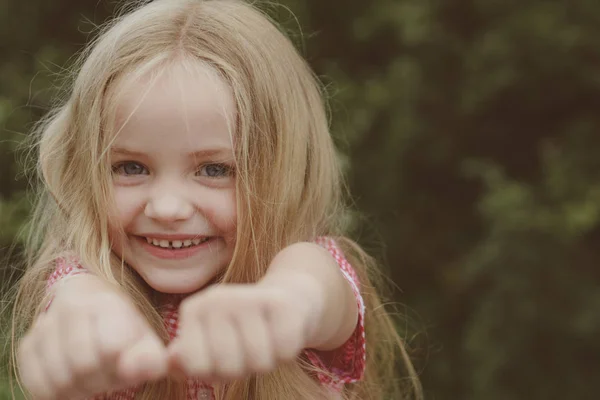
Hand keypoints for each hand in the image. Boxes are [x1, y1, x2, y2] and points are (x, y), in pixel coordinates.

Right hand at [18, 276, 167, 399]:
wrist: (92, 311)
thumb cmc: (125, 332)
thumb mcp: (145, 341)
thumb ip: (150, 357)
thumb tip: (141, 369)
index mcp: (106, 302)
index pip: (110, 348)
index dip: (120, 366)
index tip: (125, 362)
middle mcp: (71, 306)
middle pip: (83, 367)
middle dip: (100, 380)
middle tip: (108, 374)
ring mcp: (44, 324)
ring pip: (59, 380)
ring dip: (80, 389)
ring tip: (93, 377)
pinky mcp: (27, 344)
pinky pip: (38, 385)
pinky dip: (58, 392)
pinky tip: (74, 381)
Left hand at [167, 283, 317, 381]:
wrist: (288, 300)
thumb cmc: (242, 331)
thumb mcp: (209, 345)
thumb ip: (186, 358)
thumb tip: (172, 360)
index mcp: (193, 309)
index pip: (196, 367)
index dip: (214, 373)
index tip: (222, 357)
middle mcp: (216, 298)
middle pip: (228, 367)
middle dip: (242, 370)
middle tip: (248, 350)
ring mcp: (248, 297)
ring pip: (258, 362)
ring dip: (266, 361)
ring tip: (265, 341)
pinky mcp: (280, 302)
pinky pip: (284, 352)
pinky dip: (287, 352)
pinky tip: (282, 332)